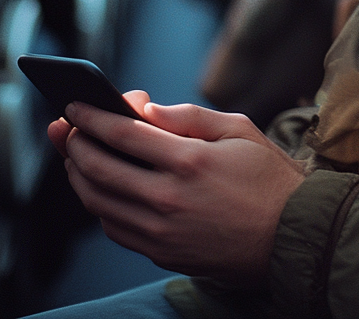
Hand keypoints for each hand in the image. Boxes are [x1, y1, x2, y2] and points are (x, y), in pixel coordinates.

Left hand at [52, 95, 304, 281]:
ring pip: (99, 202)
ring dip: (79, 175)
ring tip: (76, 156)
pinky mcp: (161, 253)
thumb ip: (190, 115)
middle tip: (67, 128)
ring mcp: (161, 231)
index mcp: (189, 160)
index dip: (92, 117)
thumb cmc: (269, 177)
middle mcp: (168, 198)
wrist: (291, 235)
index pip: (122, 134)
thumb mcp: (240, 129)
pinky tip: (101, 188)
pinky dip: (98, 205)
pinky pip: (114, 228)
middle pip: (100, 168)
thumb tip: (146, 109)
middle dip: (75, 144)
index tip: (74, 105)